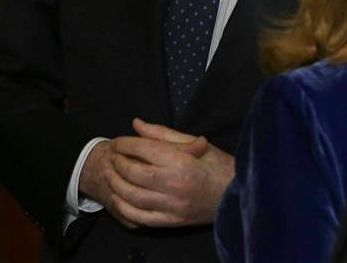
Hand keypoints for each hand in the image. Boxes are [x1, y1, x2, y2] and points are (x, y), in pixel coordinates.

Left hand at [90, 118, 232, 228]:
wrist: (236, 195)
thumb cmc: (217, 165)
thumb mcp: (194, 143)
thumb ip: (162, 134)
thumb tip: (136, 124)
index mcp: (181, 161)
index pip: (143, 149)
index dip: (125, 143)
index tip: (117, 141)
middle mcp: (174, 184)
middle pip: (133, 172)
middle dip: (117, 162)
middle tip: (112, 156)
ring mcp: (172, 206)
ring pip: (132, 196)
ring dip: (115, 184)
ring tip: (110, 174)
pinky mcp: (172, 221)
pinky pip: (140, 218)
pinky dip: (124, 208)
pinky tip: (118, 197)